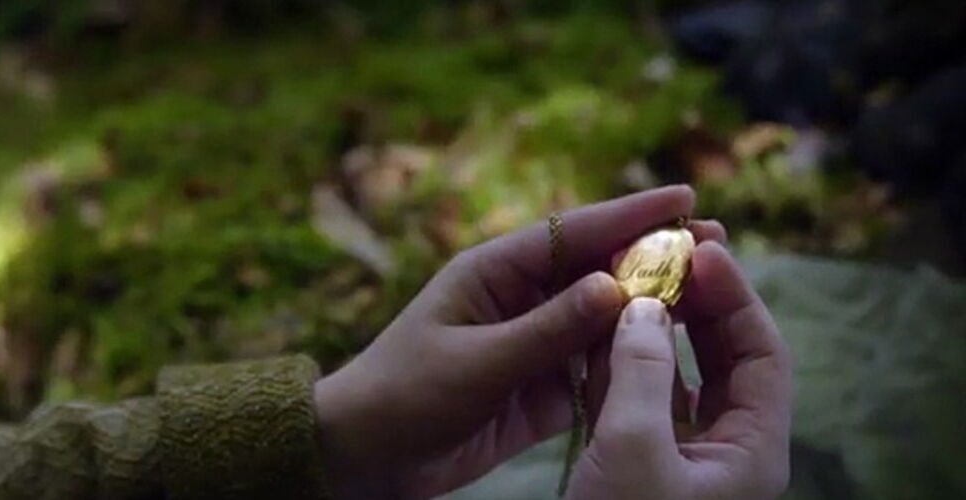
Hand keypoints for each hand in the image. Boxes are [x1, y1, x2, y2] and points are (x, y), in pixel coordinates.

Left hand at [314, 186, 726, 498]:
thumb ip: (546, 329)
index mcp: (492, 272)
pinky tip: (669, 356)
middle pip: (596, 269)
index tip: (686, 199)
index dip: (631, 214)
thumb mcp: (476, 362)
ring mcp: (531, 342)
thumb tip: (614, 286)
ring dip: (649, 308)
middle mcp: (517, 299)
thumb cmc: (404, 394)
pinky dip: (626, 361)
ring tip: (710, 297)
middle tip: (718, 243)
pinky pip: (591, 366)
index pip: (571, 233)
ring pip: (600, 318)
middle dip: (653, 256)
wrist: (366, 454)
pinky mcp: (537, 386)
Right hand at [569, 243, 791, 498]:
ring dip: (648, 331)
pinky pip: (636, 402)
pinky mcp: (637, 465)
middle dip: (694, 304)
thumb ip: (642, 370)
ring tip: (623, 283)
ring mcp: (680, 459)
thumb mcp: (634, 448)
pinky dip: (616, 367)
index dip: (735, 297)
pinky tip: (593, 334)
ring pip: (672, 377)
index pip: (762, 355)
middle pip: (722, 359)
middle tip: (665, 254)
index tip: (701, 252)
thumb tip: (644, 304)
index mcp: (751, 452)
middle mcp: (724, 452)